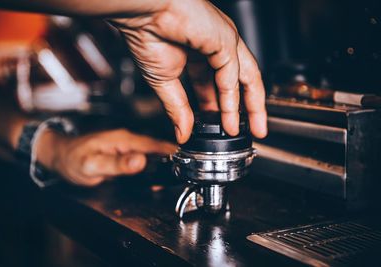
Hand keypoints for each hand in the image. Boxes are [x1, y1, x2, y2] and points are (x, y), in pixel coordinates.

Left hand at [36, 129, 176, 186]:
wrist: (60, 156)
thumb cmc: (72, 159)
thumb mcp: (93, 165)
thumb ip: (117, 164)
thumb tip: (141, 161)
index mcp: (123, 139)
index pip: (154, 144)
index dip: (172, 152)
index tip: (189, 158)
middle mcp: (127, 139)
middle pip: (156, 148)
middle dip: (173, 157)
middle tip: (189, 168)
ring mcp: (125, 145)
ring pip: (151, 153)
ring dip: (165, 161)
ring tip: (179, 171)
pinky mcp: (123, 152)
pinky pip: (143, 157)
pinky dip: (154, 164)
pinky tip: (159, 172)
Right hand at [111, 0, 266, 142]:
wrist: (142, 14)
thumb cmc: (148, 34)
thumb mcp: (164, 83)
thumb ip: (177, 109)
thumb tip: (182, 133)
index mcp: (201, 55)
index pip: (218, 85)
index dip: (223, 108)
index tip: (225, 127)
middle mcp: (216, 48)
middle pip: (240, 82)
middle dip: (247, 108)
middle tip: (253, 131)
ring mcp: (224, 43)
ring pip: (246, 78)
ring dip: (250, 106)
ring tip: (253, 129)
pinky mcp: (225, 41)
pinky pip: (232, 75)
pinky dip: (232, 99)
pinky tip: (230, 117)